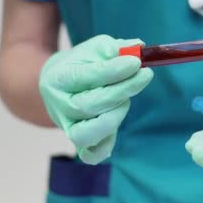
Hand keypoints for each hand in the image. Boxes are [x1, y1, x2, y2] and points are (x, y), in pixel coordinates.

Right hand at [39, 35, 153, 163]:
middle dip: (122, 90)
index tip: (137, 62)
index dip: (114, 70)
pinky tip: (117, 126)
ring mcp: (67, 127)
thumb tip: (139, 47)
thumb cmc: (81, 64)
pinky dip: (106, 146)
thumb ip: (115, 48)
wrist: (58, 85)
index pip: (86, 77)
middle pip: (89, 105)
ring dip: (113, 118)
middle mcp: (58, 106)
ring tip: (125, 101)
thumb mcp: (94, 49)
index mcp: (58, 78)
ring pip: (86, 134)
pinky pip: (90, 155)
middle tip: (144, 75)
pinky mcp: (78, 143)